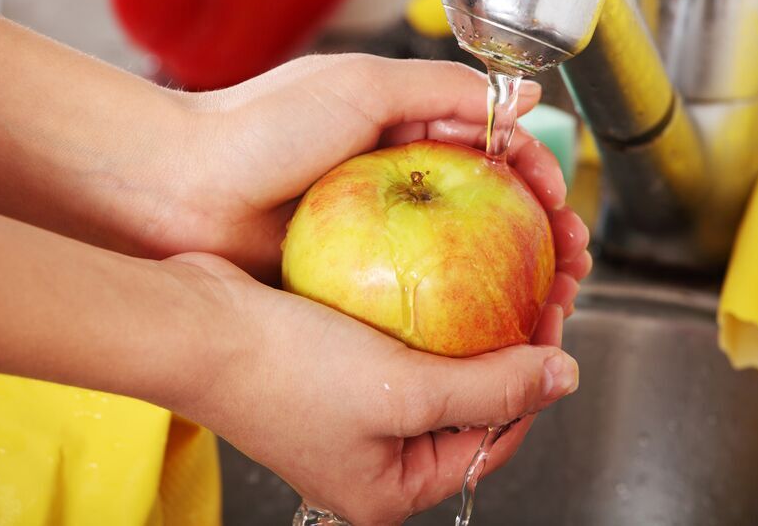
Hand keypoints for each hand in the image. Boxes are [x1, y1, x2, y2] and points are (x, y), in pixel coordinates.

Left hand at [157, 55, 591, 304]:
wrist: (177, 189)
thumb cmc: (261, 128)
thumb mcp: (362, 85)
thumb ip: (445, 88)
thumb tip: (525, 98)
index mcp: (400, 128)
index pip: (489, 149)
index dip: (533, 174)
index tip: (558, 204)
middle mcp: (394, 181)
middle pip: (486, 210)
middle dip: (538, 236)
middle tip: (572, 265)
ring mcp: (375, 234)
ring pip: (460, 258)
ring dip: (510, 278)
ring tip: (551, 300)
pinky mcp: (351, 278)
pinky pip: (417, 295)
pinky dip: (458, 312)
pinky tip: (488, 328)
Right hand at [166, 252, 579, 524]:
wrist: (194, 326)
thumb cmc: (285, 372)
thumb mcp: (403, 390)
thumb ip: (490, 390)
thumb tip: (564, 380)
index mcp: (391, 486)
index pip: (492, 442)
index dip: (533, 384)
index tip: (554, 321)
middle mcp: (375, 455)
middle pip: (469, 403)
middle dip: (510, 346)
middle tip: (542, 286)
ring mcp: (354, 410)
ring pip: (440, 365)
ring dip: (475, 322)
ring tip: (509, 273)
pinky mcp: (337, 366)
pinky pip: (403, 341)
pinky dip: (431, 310)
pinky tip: (453, 271)